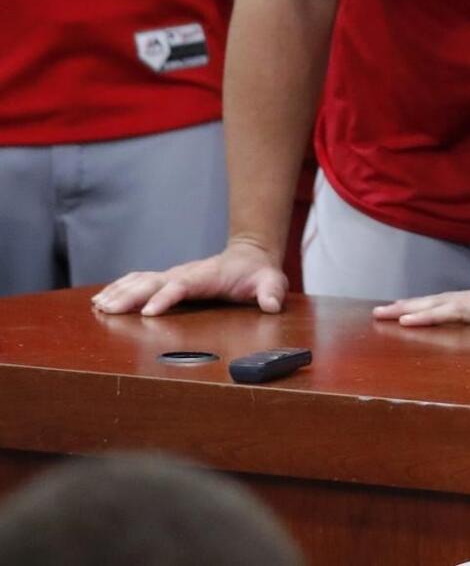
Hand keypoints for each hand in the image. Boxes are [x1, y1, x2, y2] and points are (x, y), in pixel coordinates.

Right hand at [91, 238, 287, 315]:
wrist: (250, 256)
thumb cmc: (258, 273)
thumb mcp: (271, 282)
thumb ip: (272, 292)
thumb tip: (272, 304)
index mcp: (206, 276)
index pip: (182, 285)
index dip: (165, 297)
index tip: (148, 311)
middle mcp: (185, 273)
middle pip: (153, 283)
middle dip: (130, 296)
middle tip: (107, 309)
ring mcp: (174, 275)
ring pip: (141, 281)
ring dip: (119, 292)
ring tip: (98, 306)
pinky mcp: (168, 280)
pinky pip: (139, 281)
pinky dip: (120, 287)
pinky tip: (102, 298)